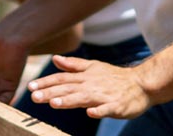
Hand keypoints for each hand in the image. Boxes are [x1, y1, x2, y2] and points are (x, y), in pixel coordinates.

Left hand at [27, 55, 151, 118]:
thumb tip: (55, 59)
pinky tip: (90, 113)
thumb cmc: (115, 78)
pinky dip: (99, 111)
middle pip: (68, 89)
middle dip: (50, 93)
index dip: (46, 82)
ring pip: (84, 98)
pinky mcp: (117, 105)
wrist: (142, 84)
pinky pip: (107, 109)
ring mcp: (104, 95)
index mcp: (85, 77)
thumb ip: (74, 65)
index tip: (30, 87)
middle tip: (34, 97)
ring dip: (69, 101)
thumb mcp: (94, 67)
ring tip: (54, 104)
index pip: (62, 79)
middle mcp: (92, 85)